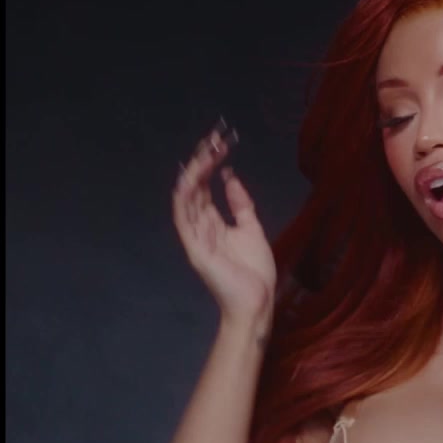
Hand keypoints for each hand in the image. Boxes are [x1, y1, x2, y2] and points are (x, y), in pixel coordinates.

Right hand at [172, 118, 275, 334]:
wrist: (258, 303)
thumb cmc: (254, 273)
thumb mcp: (251, 229)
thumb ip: (240, 204)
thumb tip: (229, 177)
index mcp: (213, 224)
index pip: (204, 189)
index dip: (210, 165)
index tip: (219, 143)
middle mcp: (200, 228)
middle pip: (194, 189)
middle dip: (201, 163)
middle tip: (211, 139)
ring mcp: (196, 239)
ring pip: (186, 200)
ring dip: (194, 175)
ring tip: (203, 153)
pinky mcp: (196, 250)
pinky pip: (185, 221)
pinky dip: (185, 200)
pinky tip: (188, 180)